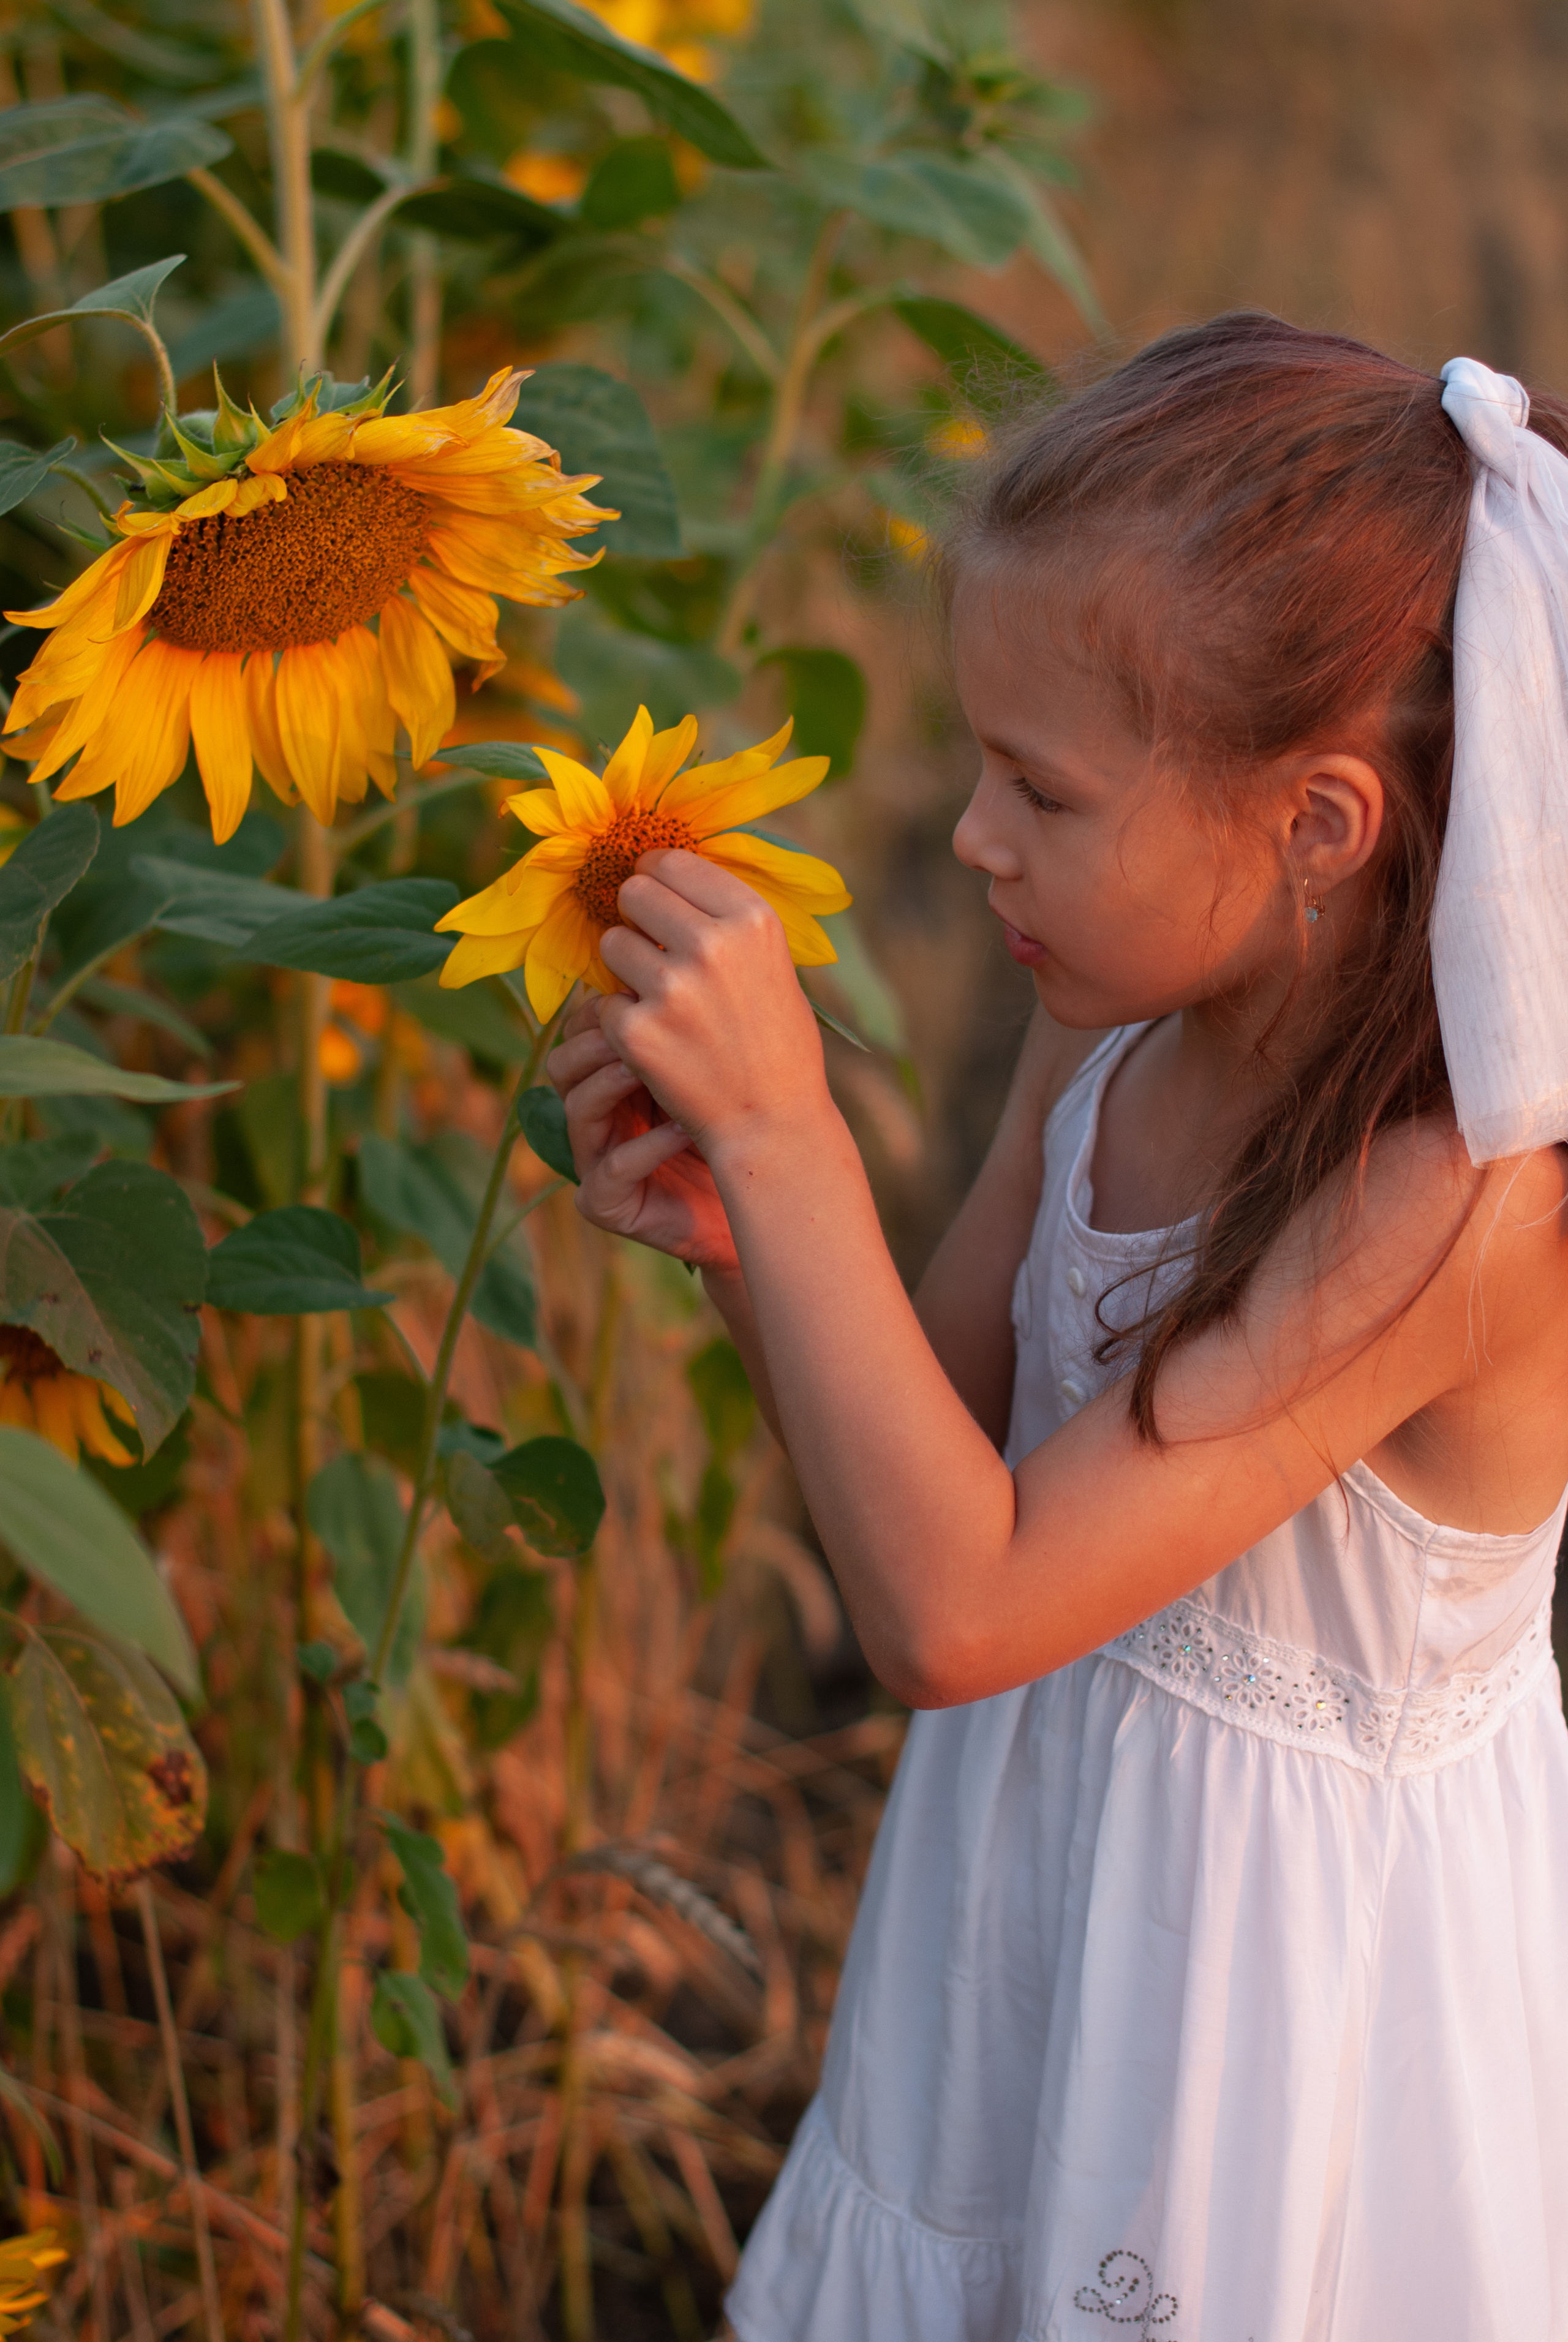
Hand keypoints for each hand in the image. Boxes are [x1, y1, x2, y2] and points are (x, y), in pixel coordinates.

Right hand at [546, 996, 740, 1270]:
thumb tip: (704, 937)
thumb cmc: (742, 1122)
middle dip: (601, 1037)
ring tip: (655, 1071)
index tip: (654, 983)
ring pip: (574, 1107)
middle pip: (565, 1060)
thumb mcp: (720, 1057)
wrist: (762, 1195)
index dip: (609, 1004)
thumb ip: (699, 1010)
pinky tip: (683, 1130)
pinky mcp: (605, 1203)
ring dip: (614, 1084)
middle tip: (644, 1022)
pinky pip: (608, 1170)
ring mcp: (595, 1158)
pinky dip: (646, 1147)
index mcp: (615, 1070)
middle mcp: (597, 1112)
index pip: (587, 1024)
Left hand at [598, 850, 834, 1167]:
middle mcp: (712, 944)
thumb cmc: (775, 1041)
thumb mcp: (772, 962)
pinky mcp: (637, 1031)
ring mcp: (671, 988)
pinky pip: (603, 1003)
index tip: (654, 895)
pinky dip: (620, 1022)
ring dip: (624, 968)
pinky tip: (655, 1042)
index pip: (672, 861)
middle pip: (633, 891)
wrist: (771, 1122)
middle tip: (647, 945)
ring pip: (610, 944)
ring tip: (656, 999)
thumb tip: (662, 872)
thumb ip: (724, 918)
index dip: (654, 876)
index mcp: (751, 919)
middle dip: (634, 916)